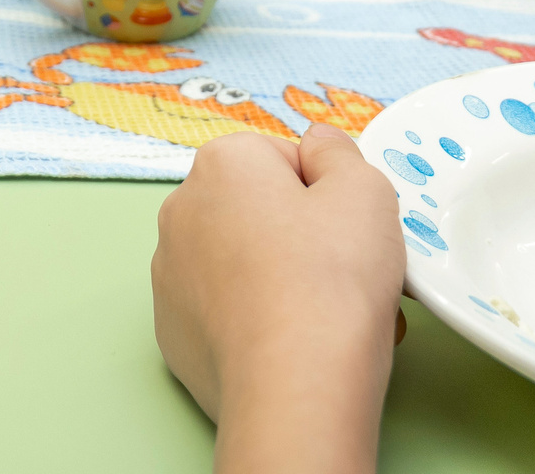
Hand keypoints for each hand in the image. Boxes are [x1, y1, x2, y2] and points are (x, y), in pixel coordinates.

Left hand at [153, 127, 401, 462]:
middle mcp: (180, 210)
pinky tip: (286, 343)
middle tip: (341, 274)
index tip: (348, 231)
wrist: (295, 388)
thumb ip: (340, 153)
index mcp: (222, 163)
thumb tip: (319, 146)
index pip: (286, 159)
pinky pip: (221, 311)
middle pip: (258, 210)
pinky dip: (251, 321)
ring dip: (277, 277)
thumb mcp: (366, 189)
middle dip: (299, 236)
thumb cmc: (331, 283)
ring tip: (319, 315)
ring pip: (239, 262)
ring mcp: (168, 274)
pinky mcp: (171, 331)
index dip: (329, 195)